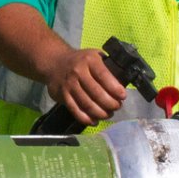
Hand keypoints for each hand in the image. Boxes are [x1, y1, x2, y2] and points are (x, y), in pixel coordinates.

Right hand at [0, 4, 128, 127]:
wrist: (54, 62)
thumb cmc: (81, 61)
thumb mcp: (95, 56)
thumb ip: (107, 67)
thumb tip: (124, 83)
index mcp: (89, 60)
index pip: (104, 76)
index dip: (115, 88)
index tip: (123, 96)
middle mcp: (78, 72)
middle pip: (97, 93)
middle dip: (110, 103)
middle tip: (117, 107)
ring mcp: (69, 85)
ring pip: (87, 104)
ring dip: (101, 113)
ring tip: (108, 114)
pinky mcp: (62, 96)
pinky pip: (76, 110)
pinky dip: (87, 118)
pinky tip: (95, 120)